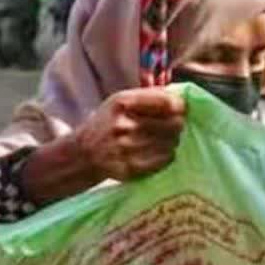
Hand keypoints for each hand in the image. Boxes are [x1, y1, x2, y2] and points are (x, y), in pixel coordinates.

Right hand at [22, 89, 184, 205]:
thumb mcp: (121, 100)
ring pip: (171, 143)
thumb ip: (150, 96)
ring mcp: (127, 148)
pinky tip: (158, 151)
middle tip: (173, 126)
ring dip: (172, 140)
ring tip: (162, 139)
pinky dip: (167, 155)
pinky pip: (165, 159)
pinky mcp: (131, 168)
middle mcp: (124, 125)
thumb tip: (182, 97)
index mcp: (123, 103)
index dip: (180, 106)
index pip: (167, 103)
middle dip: (178, 124)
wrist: (83, 153)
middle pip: (174, 124)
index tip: (180, 109)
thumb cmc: (108, 122)